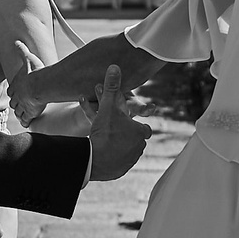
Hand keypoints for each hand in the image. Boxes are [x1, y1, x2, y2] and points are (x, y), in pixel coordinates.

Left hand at [8, 44, 49, 127]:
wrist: (40, 85)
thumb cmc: (35, 72)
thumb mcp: (28, 59)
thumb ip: (22, 51)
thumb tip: (17, 42)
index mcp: (16, 85)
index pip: (11, 90)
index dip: (14, 92)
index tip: (15, 93)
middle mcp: (17, 97)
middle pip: (13, 102)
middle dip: (16, 103)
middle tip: (19, 104)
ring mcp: (22, 106)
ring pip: (18, 112)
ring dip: (20, 113)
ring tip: (22, 115)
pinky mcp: (29, 113)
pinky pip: (26, 120)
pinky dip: (25, 121)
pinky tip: (26, 123)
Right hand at [87, 64, 152, 182]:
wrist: (95, 159)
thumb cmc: (105, 132)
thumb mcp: (107, 106)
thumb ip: (111, 87)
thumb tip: (115, 67)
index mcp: (140, 132)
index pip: (143, 126)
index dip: (134, 123)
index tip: (126, 122)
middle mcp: (139, 147)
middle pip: (133, 138)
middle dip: (123, 133)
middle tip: (111, 130)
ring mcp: (130, 160)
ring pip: (126, 150)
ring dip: (118, 144)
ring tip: (105, 140)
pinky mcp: (120, 171)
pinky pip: (118, 162)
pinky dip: (112, 157)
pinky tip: (102, 152)